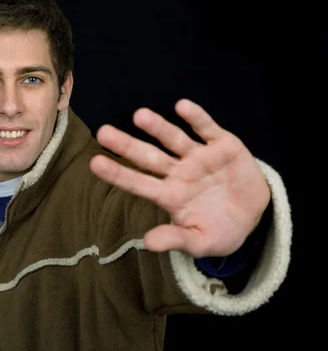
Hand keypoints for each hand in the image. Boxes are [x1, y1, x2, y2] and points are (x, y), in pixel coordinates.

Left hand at [89, 99, 270, 257]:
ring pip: (174, 139)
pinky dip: (196, 118)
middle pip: (149, 157)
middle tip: (103, 132)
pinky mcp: (223, 145)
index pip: (138, 183)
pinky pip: (207, 128)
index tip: (94, 163)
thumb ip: (176, 239)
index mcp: (169, 195)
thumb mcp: (200, 241)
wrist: (256, 215)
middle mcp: (179, 172)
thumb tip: (147, 243)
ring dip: (158, 127)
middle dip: (127, 145)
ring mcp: (199, 156)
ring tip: (139, 116)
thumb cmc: (220, 230)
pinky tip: (182, 107)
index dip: (117, 173)